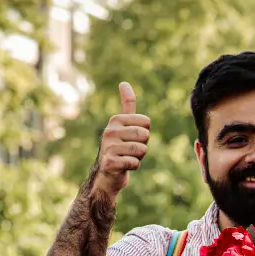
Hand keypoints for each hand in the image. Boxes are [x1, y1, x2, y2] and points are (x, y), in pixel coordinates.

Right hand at [93, 82, 148, 200]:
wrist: (108, 173)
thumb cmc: (120, 147)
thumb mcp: (124, 124)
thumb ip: (127, 105)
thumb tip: (124, 82)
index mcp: (116, 120)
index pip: (146, 122)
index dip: (144, 133)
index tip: (132, 138)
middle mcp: (109, 131)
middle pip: (145, 135)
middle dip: (143, 145)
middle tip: (131, 150)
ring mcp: (108, 146)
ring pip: (141, 150)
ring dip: (138, 157)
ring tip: (127, 157)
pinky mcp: (110, 162)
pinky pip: (135, 163)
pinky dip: (133, 167)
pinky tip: (124, 166)